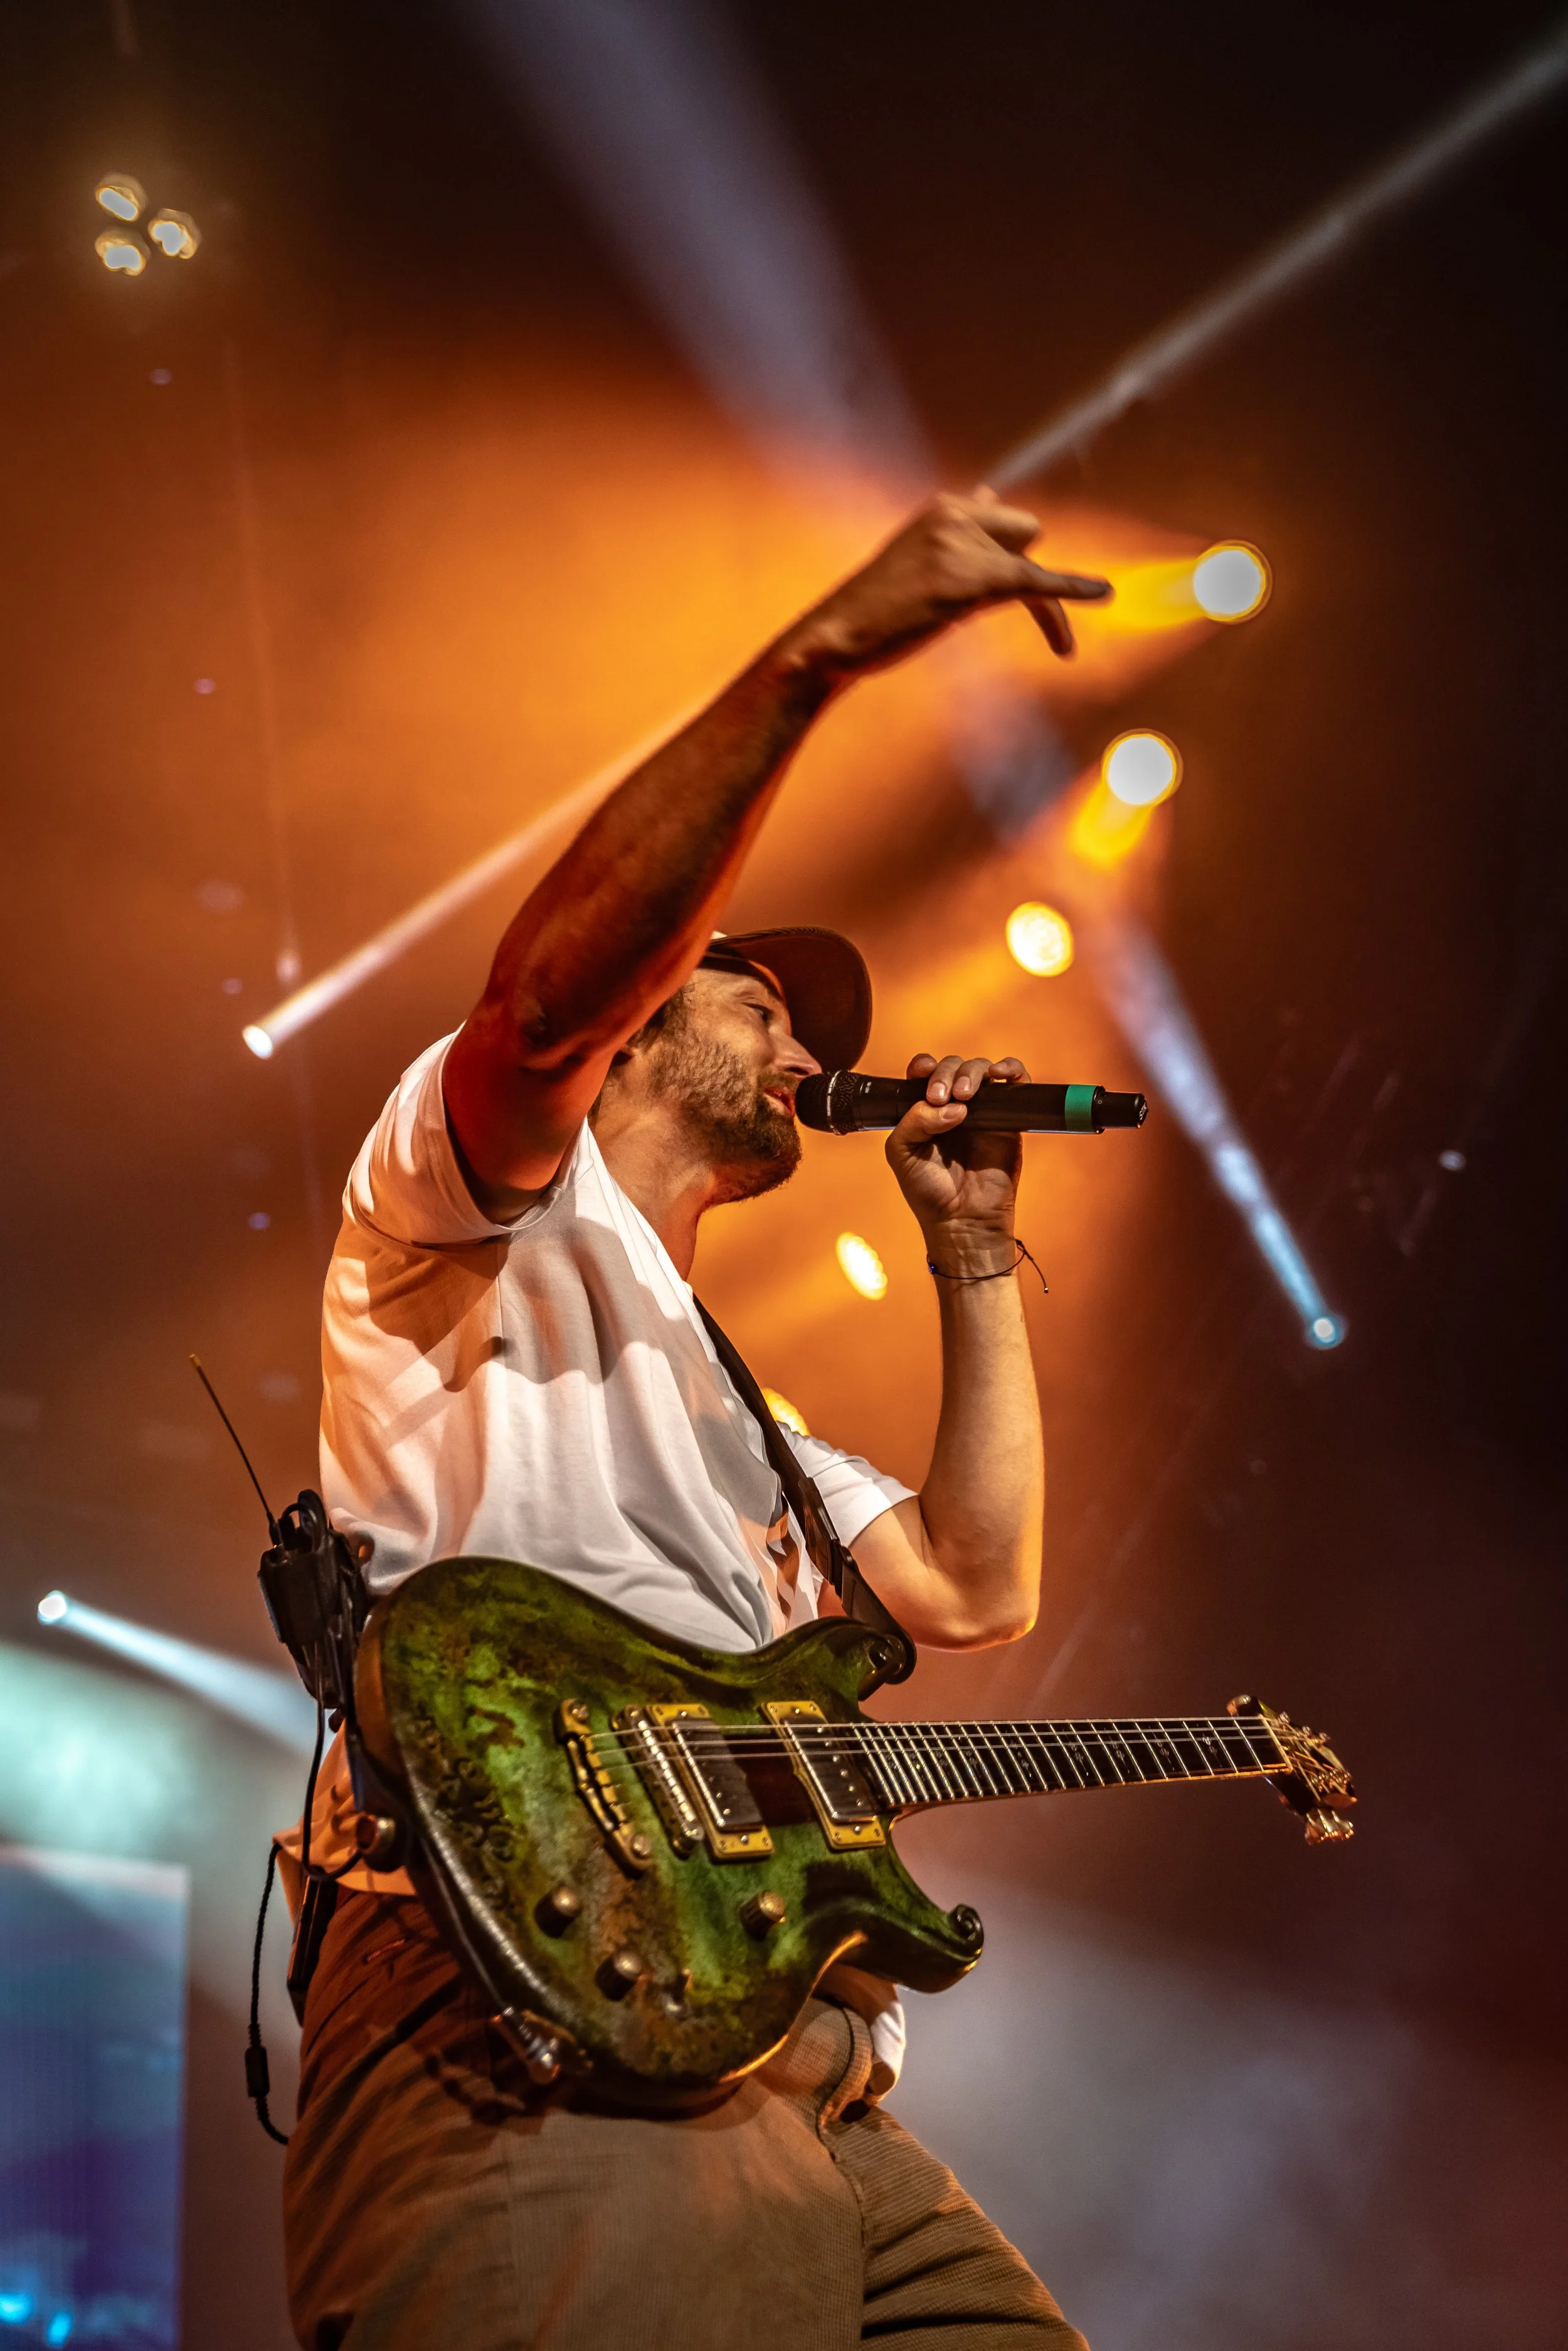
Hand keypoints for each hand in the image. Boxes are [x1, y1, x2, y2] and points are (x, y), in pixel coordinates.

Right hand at [789, 490, 1109, 681]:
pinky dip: (1072, 589)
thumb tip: (988, 492)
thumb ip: (958, 526)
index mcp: (944, 507)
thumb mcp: (918, 554)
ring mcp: (962, 546)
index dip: (1012, 555)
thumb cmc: (877, 609)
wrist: (834, 638)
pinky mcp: (969, 582)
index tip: (1020, 585)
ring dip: (1038, 602)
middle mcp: (955, 515)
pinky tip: (1103, 594)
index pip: (1005, 518)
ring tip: (1051, 642)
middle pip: (1026, 532)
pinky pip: (1036, 582)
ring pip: (1030, 562)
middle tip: (998, 620)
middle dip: (1020, 571)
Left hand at [885, 1052, 1027, 1270]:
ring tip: (965, 1095)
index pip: (925, 1073)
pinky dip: (1012, 1069)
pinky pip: (1016, 1083)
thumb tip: (951, 1105)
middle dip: (945, 1074)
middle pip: (952, 1067)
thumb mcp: (902, 1153)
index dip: (924, 1065)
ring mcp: (983, 1111)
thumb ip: (914, 1121)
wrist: (962, 1220)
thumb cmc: (929, 1191)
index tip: (922, 1072)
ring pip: (981, 1069)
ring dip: (972, 1072)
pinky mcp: (1010, 1119)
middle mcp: (953, 1106)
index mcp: (925, 1110)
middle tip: (941, 1097)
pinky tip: (1001, 1075)